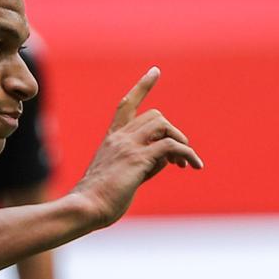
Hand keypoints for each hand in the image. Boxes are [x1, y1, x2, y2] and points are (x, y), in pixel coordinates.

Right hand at [68, 68, 203, 229]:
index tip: (155, 71)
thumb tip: (167, 159)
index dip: (142, 87)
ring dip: (181, 141)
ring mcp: (128, 146)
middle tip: (178, 158)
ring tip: (185, 163)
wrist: (84, 208)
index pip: (126, 105)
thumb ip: (140, 163)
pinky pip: (172, 146)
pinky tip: (194, 166)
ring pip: (164, 125)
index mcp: (111, 140)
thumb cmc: (99, 200)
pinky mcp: (138, 159)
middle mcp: (119, 138)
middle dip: (172, 132)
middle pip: (155, 116)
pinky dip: (188, 154)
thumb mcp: (119, 176)